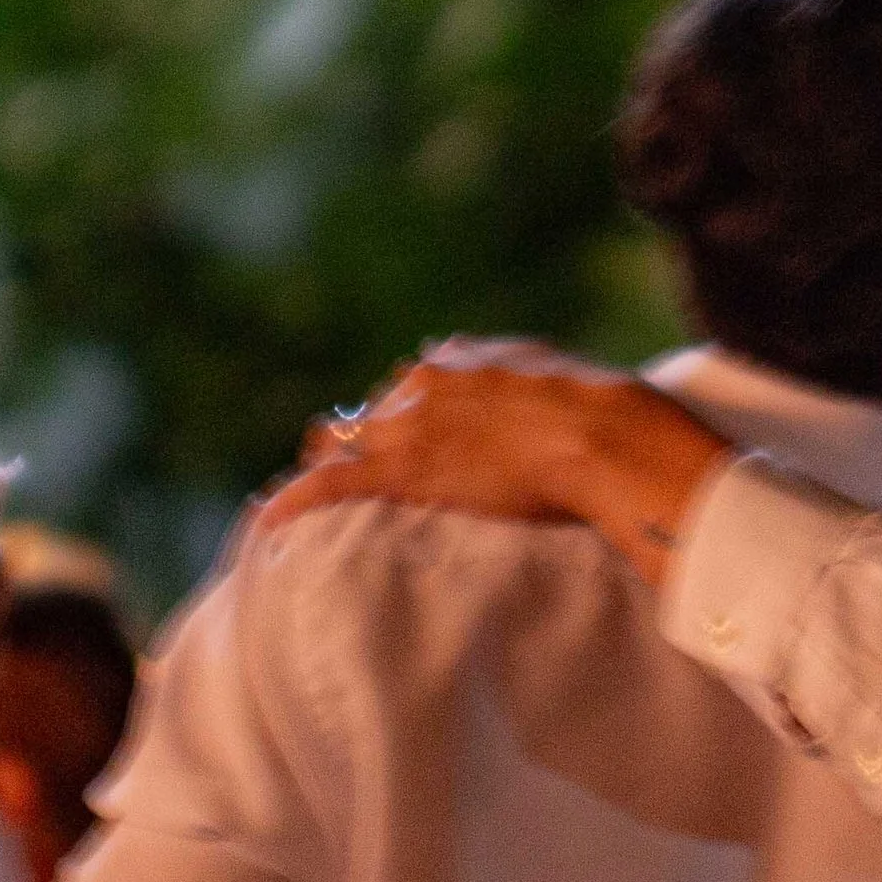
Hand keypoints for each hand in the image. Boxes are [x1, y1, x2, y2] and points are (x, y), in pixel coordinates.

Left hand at [255, 341, 733, 589]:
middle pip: (372, 410)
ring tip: (303, 496)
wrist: (607, 439)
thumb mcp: (577, 390)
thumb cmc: (615, 422)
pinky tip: (267, 521)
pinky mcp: (398, 469)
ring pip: (341, 440)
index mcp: (468, 360)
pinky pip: (328, 484)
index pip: (418, 381)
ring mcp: (409, 423)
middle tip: (355, 471)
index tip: (410, 438)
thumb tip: (559, 406)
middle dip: (361, 438)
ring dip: (325, 465)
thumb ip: (550, 395)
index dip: (409, 415)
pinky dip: (293, 502)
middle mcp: (427, 381)